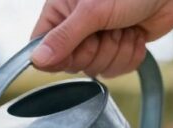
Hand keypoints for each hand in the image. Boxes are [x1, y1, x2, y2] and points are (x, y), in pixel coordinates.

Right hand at [31, 0, 172, 76]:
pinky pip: (114, 71)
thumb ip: (64, 37)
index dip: (59, 56)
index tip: (79, 45)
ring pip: (95, 69)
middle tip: (110, 29)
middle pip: (71, 64)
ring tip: (126, 28)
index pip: (41, 48)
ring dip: (117, 51)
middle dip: (97, 50)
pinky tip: (135, 35)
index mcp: (59, 13)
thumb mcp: (93, 11)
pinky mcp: (115, 50)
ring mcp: (95, 41)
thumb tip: (37, 61)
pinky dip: (130, 55)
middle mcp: (74, 29)